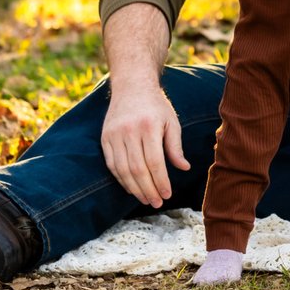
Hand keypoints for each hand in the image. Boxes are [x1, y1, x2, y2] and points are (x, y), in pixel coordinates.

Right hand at [100, 81, 190, 207]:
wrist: (131, 86)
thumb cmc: (156, 106)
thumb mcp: (171, 122)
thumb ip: (175, 146)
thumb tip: (184, 168)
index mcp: (149, 126)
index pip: (154, 162)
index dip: (160, 181)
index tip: (167, 194)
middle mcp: (129, 131)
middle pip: (137, 169)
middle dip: (148, 190)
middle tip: (156, 202)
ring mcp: (114, 135)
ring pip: (122, 170)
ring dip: (134, 189)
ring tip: (146, 199)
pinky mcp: (104, 138)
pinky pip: (111, 164)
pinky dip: (121, 179)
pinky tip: (131, 188)